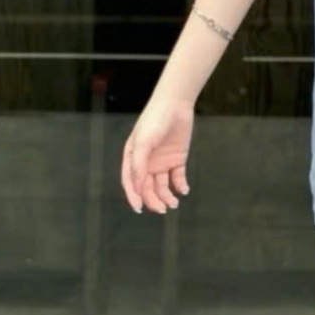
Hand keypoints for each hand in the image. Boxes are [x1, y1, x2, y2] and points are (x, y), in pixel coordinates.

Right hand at [120, 98, 194, 213]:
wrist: (175, 104)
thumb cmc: (154, 121)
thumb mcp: (143, 143)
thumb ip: (139, 165)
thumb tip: (137, 188)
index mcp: (132, 159)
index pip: (131, 183)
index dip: (134, 197)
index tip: (139, 209)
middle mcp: (146, 163)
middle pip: (148, 188)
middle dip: (153, 200)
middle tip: (162, 209)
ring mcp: (162, 162)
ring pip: (162, 186)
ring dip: (166, 197)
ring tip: (173, 204)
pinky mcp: (177, 159)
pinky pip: (178, 177)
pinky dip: (180, 186)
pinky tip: (183, 190)